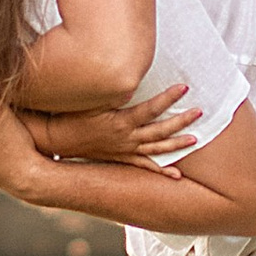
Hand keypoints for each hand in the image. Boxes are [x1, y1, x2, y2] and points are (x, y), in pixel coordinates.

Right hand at [35, 80, 202, 169]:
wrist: (54, 138)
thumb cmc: (70, 114)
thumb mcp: (90, 100)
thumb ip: (111, 92)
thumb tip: (130, 81)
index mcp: (120, 122)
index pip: (151, 109)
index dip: (169, 98)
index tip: (184, 87)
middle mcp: (126, 138)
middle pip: (160, 130)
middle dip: (182, 120)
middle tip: (200, 111)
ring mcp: (124, 150)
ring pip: (156, 148)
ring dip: (177, 144)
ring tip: (195, 139)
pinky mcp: (119, 157)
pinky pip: (144, 165)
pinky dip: (161, 170)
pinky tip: (176, 175)